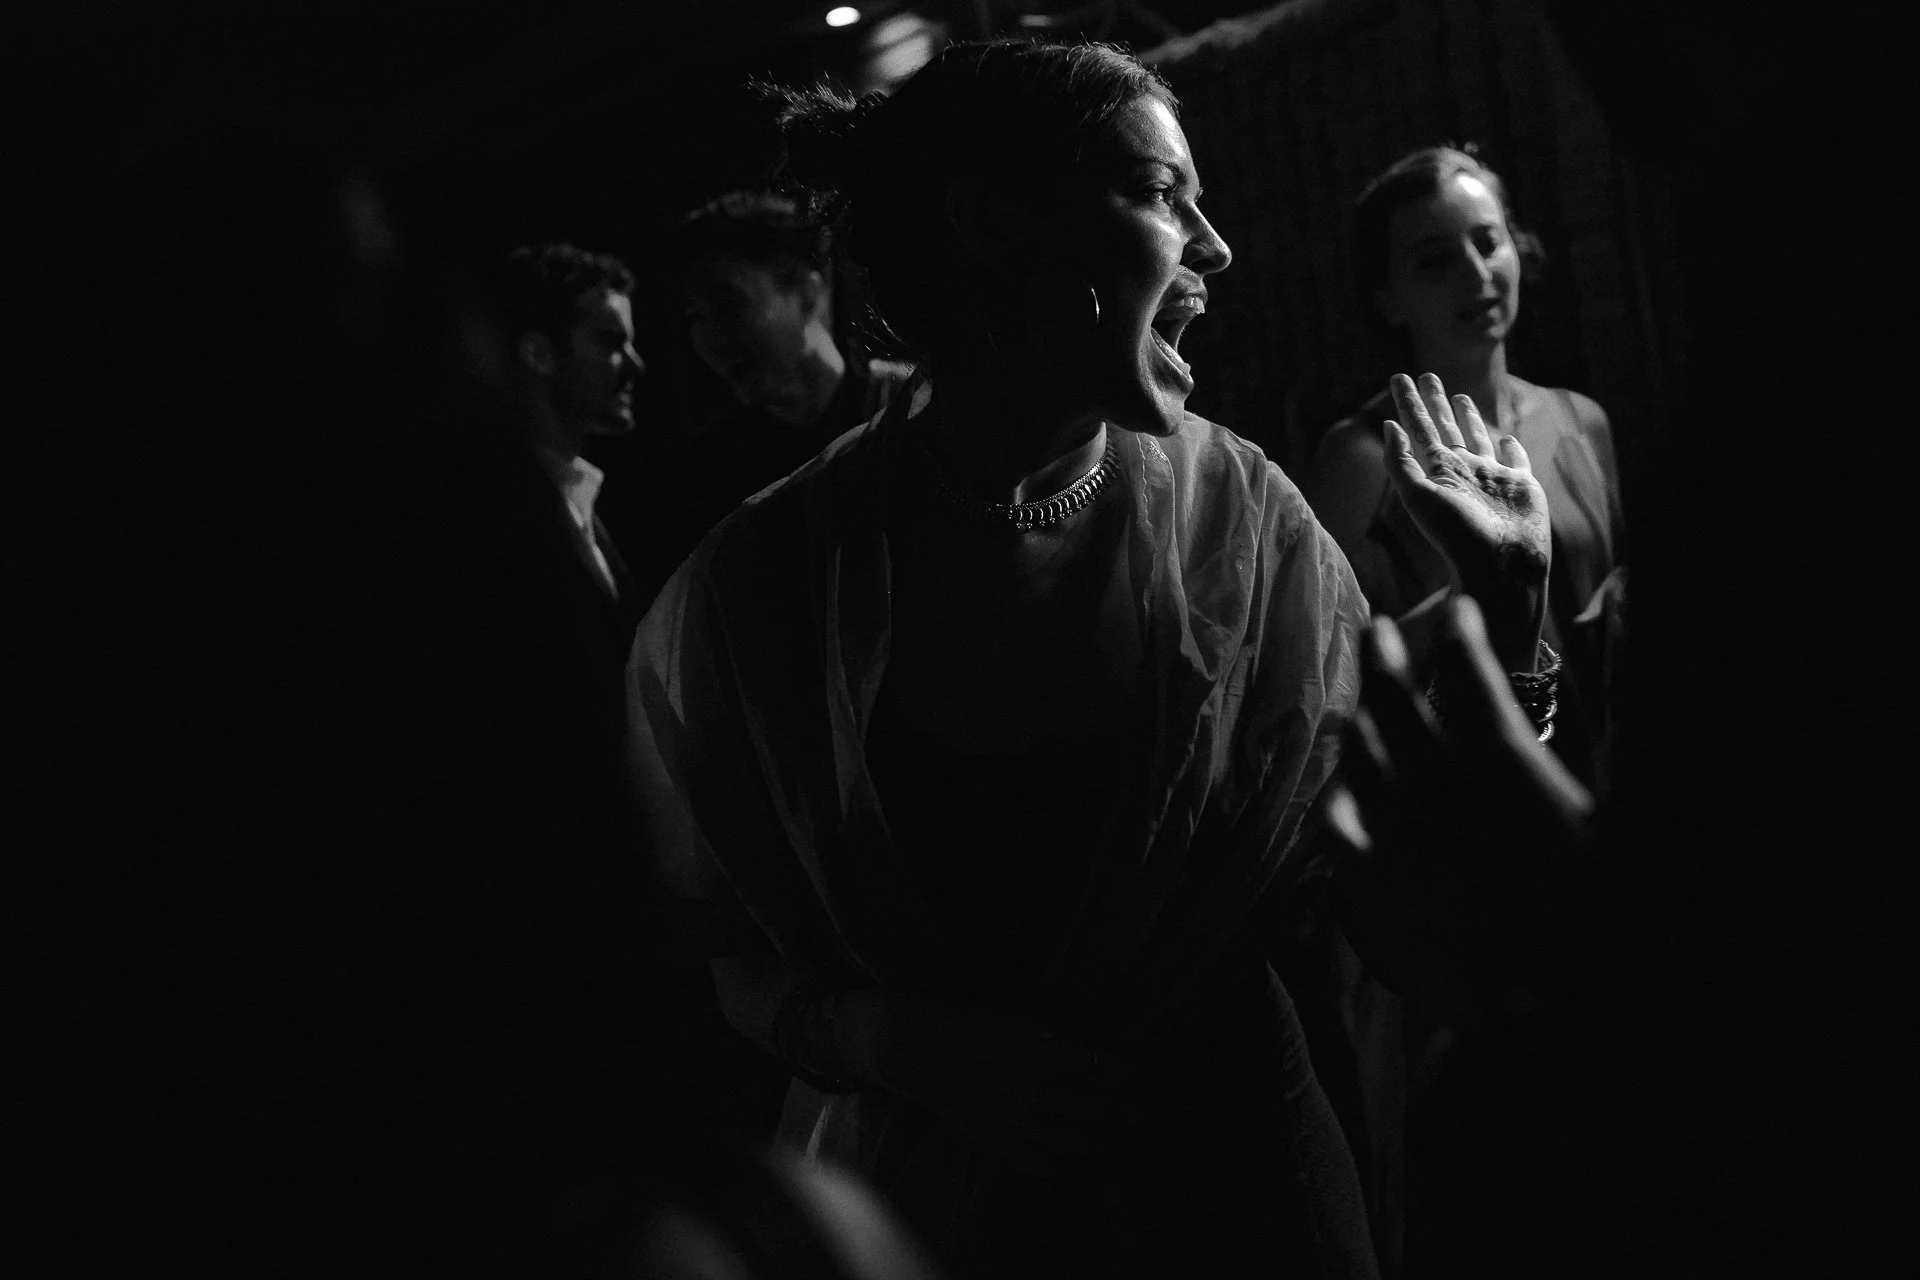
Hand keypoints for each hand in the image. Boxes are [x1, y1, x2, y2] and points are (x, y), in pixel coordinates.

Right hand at [839, 990, 1148, 1178]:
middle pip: (1108, 1112)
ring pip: (1085, 1142)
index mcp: (1045, 1051)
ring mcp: (1018, 1124)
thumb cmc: (977, 1023)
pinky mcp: (1003, 1144)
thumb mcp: (1028, 1019)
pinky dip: (1081, 1160)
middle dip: (1146, 1114)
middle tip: (1173, 1113)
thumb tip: (1117, 1056)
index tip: (1167, 1076)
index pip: (1113, 1073)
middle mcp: (1036, 1091)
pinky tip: (1098, 1154)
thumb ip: (1070, 1040)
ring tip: (1146, 1137)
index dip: (1146, 1079)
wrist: (920, 1050)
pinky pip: (1052, 1162)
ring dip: (1122, 1141)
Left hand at [1326, 598, 1593, 1024]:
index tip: (1461, 612)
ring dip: (1358, 717)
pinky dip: (1338, 798)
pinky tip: (1339, 792)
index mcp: (1499, 764)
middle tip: (1380, 626)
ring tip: (1358, 700)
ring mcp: (1392, 838)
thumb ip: (1625, 719)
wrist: (1539, 1020)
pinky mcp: (1368, 890)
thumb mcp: (1632, 820)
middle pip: (1392, 702)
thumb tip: (1624, 624)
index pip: (1467, 675)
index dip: (1461, 636)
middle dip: (1386, 657)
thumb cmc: (1602, 924)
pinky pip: (1336, 828)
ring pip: (1357, 757)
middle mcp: (1432, 788)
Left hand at [1382, 373, 1550, 667]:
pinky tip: (1505, 436)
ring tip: (1460, 395)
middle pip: (1445, 427)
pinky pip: (1515, 459)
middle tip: (1427, 374)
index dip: (1407, 402)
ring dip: (1468, 417)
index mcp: (1437, 472)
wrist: (1502, 565)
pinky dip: (1510, 446)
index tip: (1397, 375)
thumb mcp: (1419, 497)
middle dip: (1434, 402)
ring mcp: (1492, 477)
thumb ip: (1400, 462)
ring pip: (1478, 437)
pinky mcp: (1521, 485)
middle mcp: (1463, 471)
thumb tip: (1387, 425)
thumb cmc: (1458, 535)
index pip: (1418, 428)